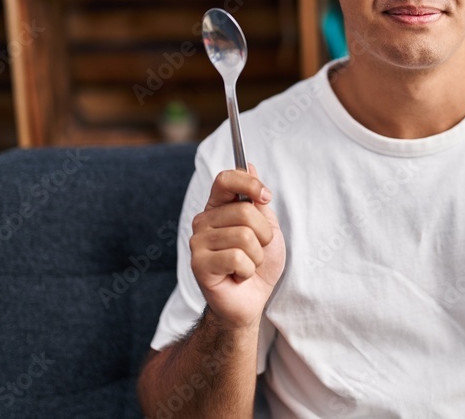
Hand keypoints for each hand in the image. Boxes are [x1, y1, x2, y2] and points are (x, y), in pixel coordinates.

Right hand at [189, 165, 285, 329]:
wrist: (251, 300)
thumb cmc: (258, 263)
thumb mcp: (267, 227)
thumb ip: (256, 199)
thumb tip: (249, 164)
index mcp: (218, 207)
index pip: (225, 179)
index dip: (249, 183)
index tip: (266, 197)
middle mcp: (203, 221)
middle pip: (244, 211)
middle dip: (264, 234)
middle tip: (258, 250)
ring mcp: (198, 242)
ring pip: (244, 236)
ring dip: (257, 256)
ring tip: (248, 265)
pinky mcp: (198, 264)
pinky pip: (237, 257)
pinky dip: (248, 270)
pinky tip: (238, 276)